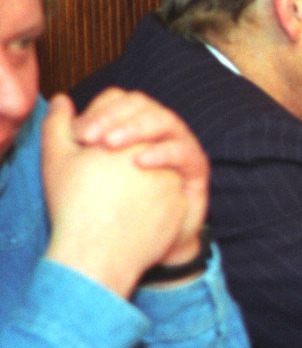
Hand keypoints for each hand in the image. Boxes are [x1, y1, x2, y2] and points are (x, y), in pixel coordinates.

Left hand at [41, 94, 206, 296]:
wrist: (137, 247)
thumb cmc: (104, 207)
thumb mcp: (72, 169)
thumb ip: (62, 134)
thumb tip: (61, 100)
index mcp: (130, 126)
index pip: (118, 101)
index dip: (98, 111)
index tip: (78, 134)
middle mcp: (156, 132)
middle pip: (141, 105)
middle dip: (114, 118)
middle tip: (91, 139)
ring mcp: (178, 146)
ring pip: (164, 120)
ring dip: (136, 128)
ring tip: (110, 145)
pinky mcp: (195, 168)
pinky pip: (183, 150)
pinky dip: (163, 151)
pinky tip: (139, 162)